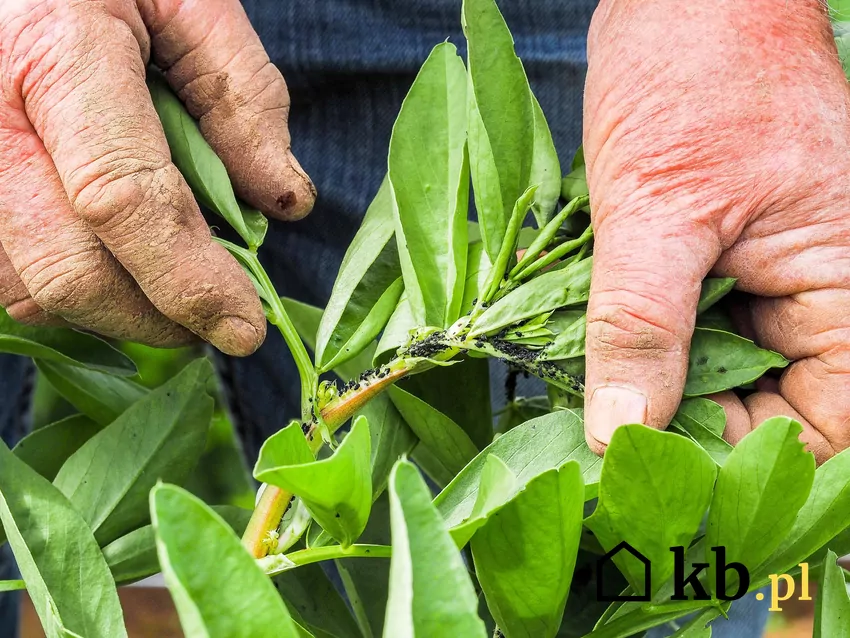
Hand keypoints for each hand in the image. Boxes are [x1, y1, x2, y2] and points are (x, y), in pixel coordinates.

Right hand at [0, 0, 314, 354]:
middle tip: (217, 321)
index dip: (189, 279)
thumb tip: (283, 199)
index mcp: (52, 52)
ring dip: (114, 310)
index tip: (244, 326)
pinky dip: (71, 291)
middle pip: (68, 268)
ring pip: (26, 288)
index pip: (123, 198)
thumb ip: (240, 95)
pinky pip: (4, 275)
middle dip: (156, 317)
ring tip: (172, 288)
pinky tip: (118, 267)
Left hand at [583, 0, 849, 461]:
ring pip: (719, 371)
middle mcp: (817, 293)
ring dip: (657, 386)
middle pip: (769, 406)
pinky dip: (642, 344)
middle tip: (607, 436)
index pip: (829, 423)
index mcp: (846, 285)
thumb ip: (643, 324)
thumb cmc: (692, 76)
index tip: (658, 466)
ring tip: (589, 394)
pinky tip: (592, 350)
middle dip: (690, 425)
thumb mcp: (659, 209)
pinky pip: (686, 327)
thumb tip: (621, 429)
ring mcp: (765, 278)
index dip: (749, 455)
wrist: (678, 2)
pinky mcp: (716, 262)